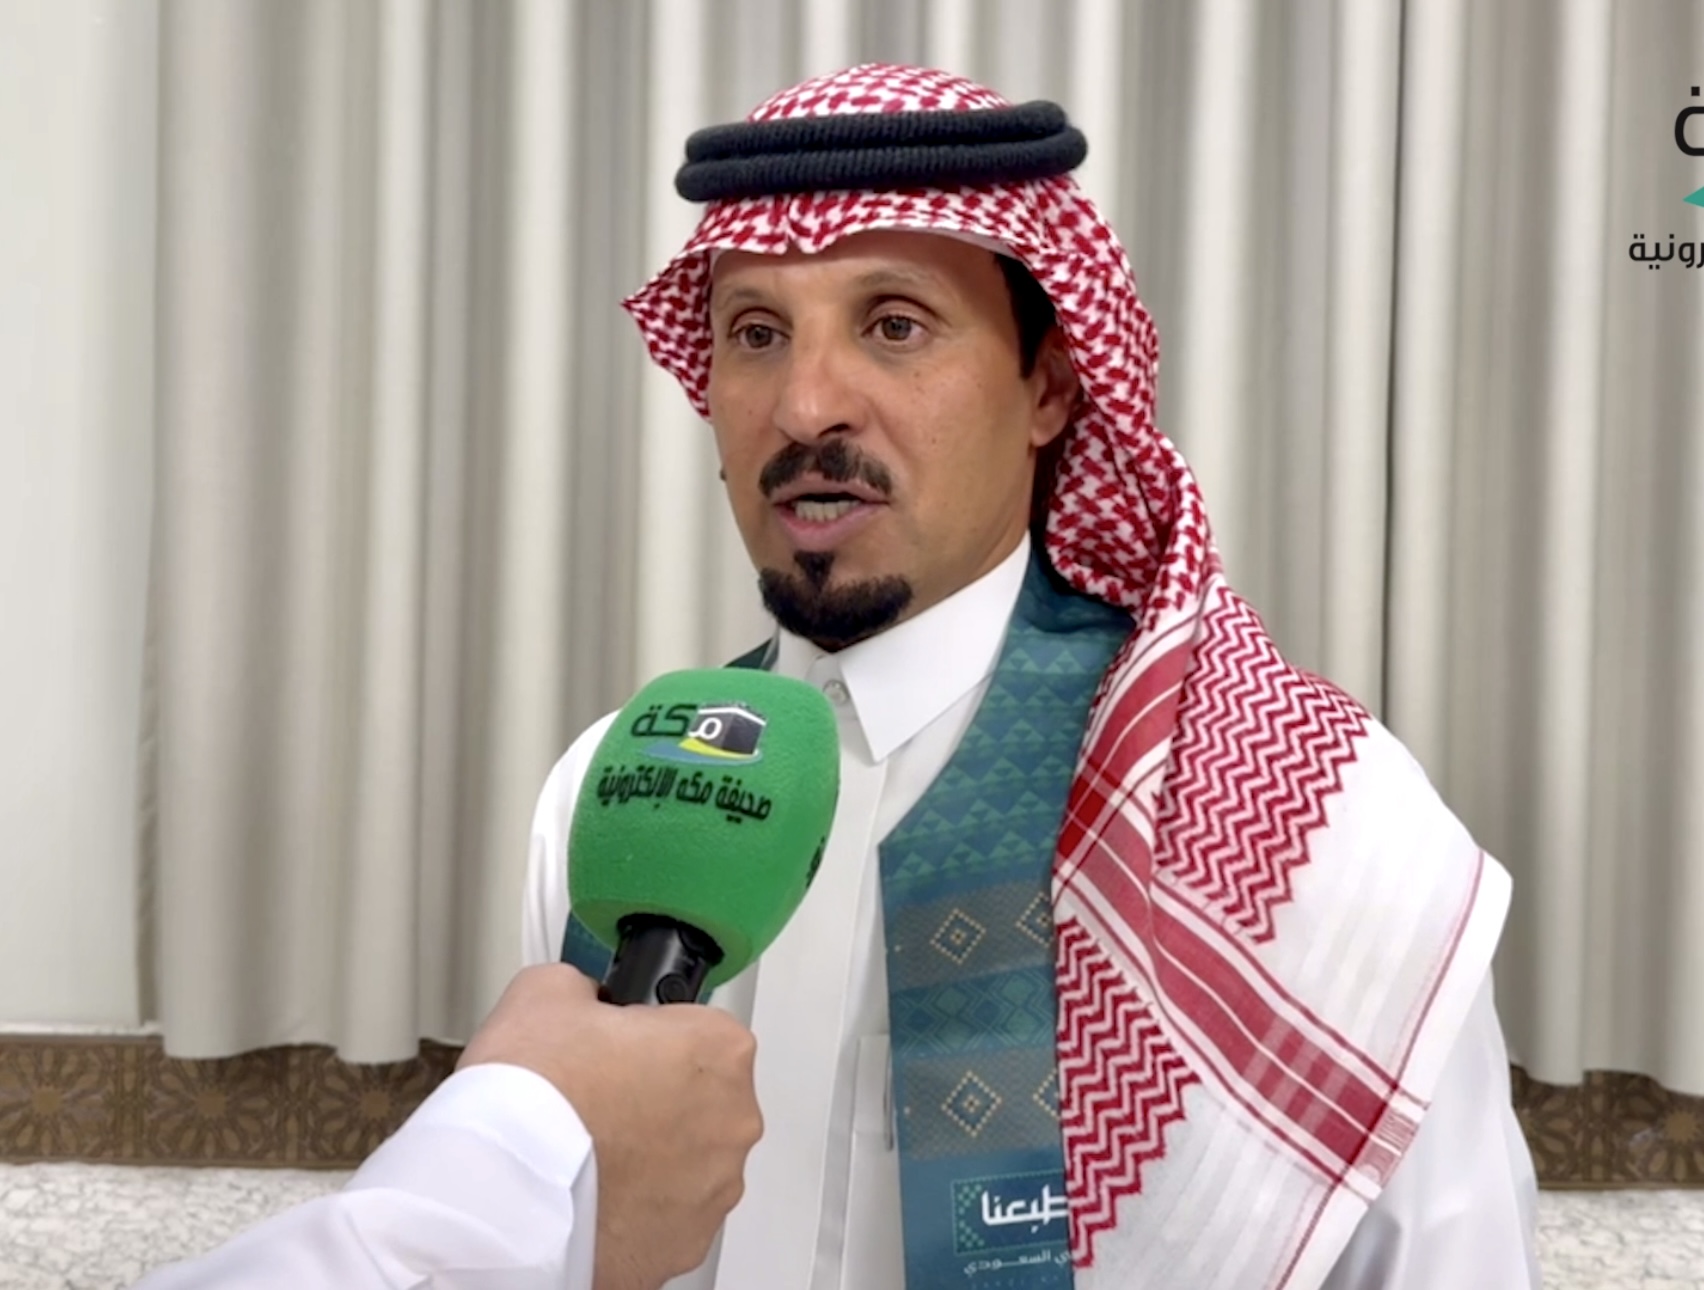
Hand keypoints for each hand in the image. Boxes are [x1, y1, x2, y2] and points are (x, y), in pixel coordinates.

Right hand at [457, 964, 761, 1289]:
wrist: (501, 1195)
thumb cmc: (532, 1099)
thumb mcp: (547, 991)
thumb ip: (586, 986)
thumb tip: (584, 998)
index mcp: (718, 1049)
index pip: (697, 1027)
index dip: (648, 1034)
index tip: (615, 1048)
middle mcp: (732, 1121)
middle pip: (700, 1096)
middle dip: (654, 1097)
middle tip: (594, 1099)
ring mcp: (713, 1189)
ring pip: (687, 1159)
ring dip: (649, 1154)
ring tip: (585, 1150)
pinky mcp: (685, 1245)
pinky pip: (667, 1213)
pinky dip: (637, 1205)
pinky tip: (591, 1193)